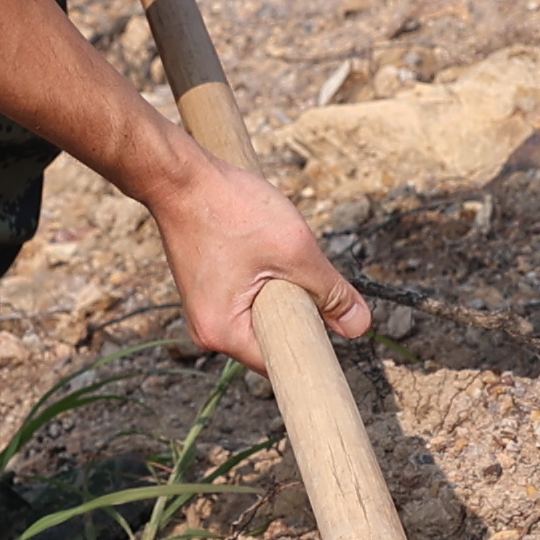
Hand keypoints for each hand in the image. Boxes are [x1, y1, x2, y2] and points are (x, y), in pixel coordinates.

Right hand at [145, 150, 368, 365]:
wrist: (179, 176)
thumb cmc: (229, 208)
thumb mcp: (295, 250)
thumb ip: (330, 292)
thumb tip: (360, 327)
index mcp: (224, 333)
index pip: (282, 363)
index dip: (314, 345)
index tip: (332, 320)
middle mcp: (208, 331)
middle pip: (273, 339)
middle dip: (298, 308)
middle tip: (301, 266)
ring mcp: (205, 311)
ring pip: (263, 316)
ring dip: (283, 290)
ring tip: (275, 250)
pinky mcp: (207, 291)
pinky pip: (249, 299)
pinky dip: (265, 279)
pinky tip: (260, 245)